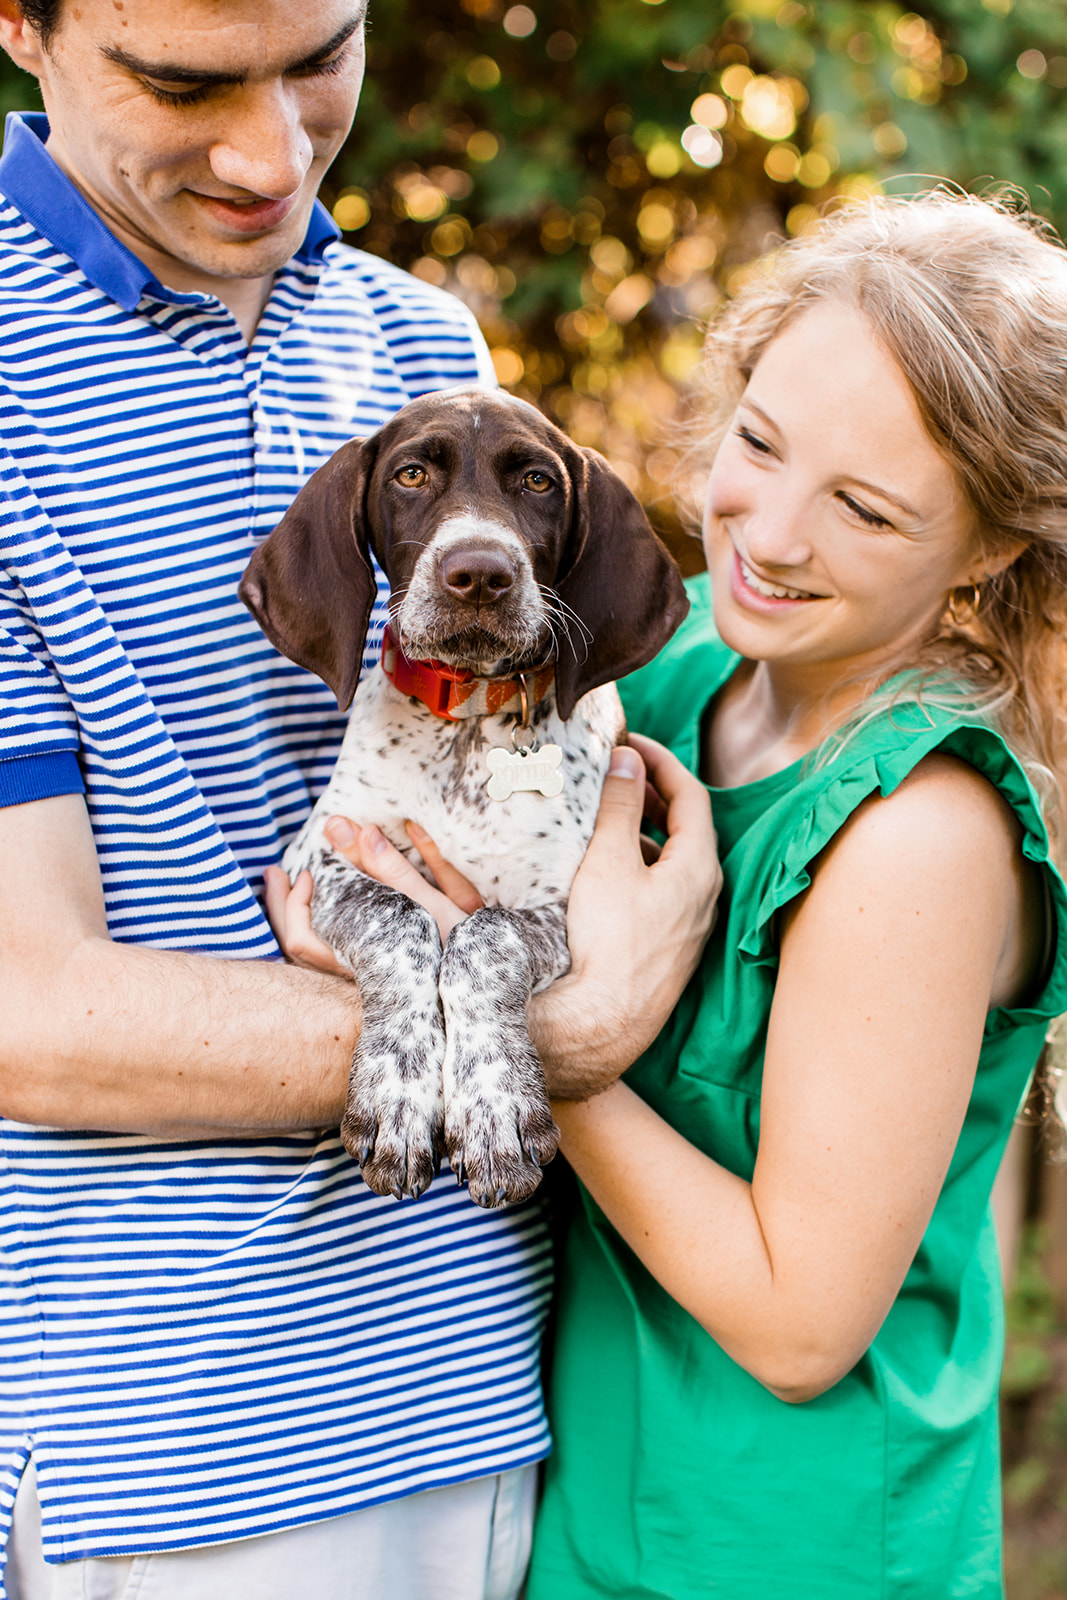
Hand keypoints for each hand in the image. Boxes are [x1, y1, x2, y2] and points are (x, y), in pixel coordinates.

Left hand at [264, 819, 484, 968]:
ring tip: (295, 884)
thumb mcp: (426, 905)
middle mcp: (353, 976)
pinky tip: (327, 905)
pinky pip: (327, 953)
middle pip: (296, 949)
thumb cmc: (460, 950)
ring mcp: (360, 979)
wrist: (487, 992)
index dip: (294, 902)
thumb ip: (387, 867)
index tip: (309, 870)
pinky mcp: (372, 976)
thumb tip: (352, 827)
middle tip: (278, 873)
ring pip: (309, 954)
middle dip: (282, 908)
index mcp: (361, 960)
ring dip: (298, 916)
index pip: (302, 939)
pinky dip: (318, 925)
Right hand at [529, 735, 720, 1099]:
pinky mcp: (669, 951)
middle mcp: (704, 897)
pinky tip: (604, 875)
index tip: (631, 742)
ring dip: (644, 834)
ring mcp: (689, 927)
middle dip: (654, 795)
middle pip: (687, 829)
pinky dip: (638, 869)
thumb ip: (620, 806)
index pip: (693, 795)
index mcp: (699, 868)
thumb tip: (628, 760)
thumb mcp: (609, 861)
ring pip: (673, 864)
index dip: (662, 761)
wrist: (601, 1024)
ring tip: (606, 819)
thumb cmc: (608, 943)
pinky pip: (661, 894)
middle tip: (620, 774)